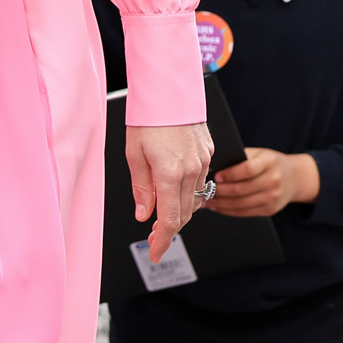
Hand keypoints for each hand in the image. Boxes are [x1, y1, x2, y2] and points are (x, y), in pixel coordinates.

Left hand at [126, 123, 214, 261]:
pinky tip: (175, 190)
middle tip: (153, 240)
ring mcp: (203, 162)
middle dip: (168, 230)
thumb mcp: (133, 153)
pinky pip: (200, 181)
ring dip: (178, 211)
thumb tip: (144, 214)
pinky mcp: (209, 152)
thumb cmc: (147, 117)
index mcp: (170, 173)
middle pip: (183, 214)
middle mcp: (191, 171)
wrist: (168, 88)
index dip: (162, 241)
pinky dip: (187, 192)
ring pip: (193, 199)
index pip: (169, 220)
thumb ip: (141, 188)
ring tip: (160, 215)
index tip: (155, 253)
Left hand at [208, 146, 319, 215]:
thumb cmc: (268, 162)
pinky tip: (217, 207)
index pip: (248, 169)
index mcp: (270, 162)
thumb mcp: (258, 154)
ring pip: (242, 204)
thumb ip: (239, 159)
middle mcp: (274, 180)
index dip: (230, 175)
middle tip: (204, 191)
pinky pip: (245, 212)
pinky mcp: (270, 210)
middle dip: (220, 191)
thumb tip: (212, 167)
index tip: (216, 176)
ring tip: (206, 200)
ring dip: (221, 204)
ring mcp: (273, 197)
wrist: (294, 177)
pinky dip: (228, 211)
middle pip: (242, 189)